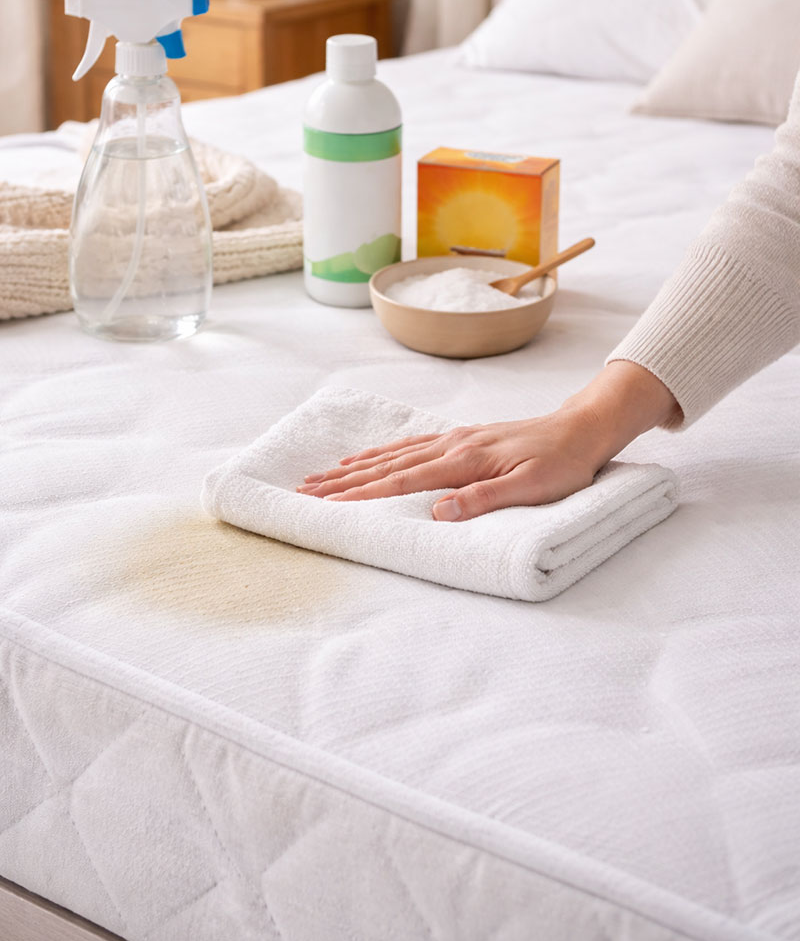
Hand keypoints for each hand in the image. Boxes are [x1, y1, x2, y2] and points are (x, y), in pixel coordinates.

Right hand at [298, 409, 604, 519]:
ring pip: (395, 454)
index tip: (326, 503)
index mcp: (465, 461)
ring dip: (356, 467)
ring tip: (323, 475)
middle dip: (344, 481)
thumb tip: (437, 512)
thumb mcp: (534, 487)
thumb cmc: (563, 463)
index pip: (402, 482)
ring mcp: (455, 439)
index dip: (362, 495)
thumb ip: (485, 499)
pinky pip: (412, 444)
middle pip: (387, 466)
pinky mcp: (462, 437)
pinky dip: (384, 452)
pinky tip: (369, 457)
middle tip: (305, 491)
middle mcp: (453, 446)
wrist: (582, 428)